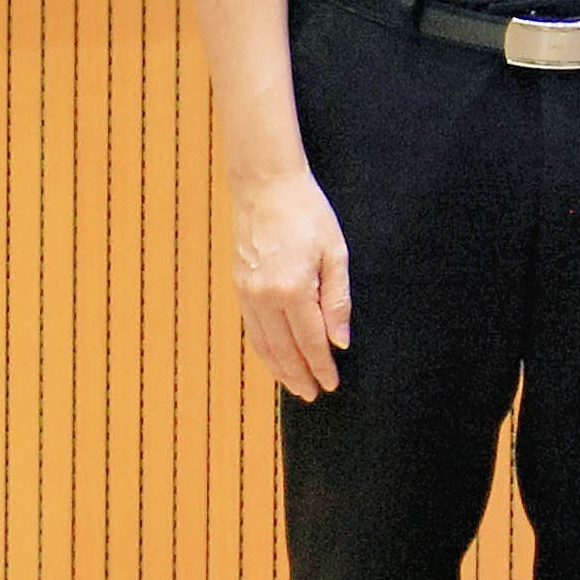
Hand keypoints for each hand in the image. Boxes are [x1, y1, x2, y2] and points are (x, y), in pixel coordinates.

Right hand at [233, 164, 356, 399]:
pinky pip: (251, 328)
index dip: (321, 366)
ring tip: (295, 386)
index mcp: (293, 289)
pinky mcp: (239, 286)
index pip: (310, 341)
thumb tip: (340, 340)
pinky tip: (274, 358)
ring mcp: (248, 293)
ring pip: (264, 344)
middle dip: (300, 375)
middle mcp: (265, 297)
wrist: (265, 185)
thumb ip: (337, 299)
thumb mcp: (334, 252)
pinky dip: (263, 349)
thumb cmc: (307, 212)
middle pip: (284, 350)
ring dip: (280, 369)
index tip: (331, 384)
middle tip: (313, 394)